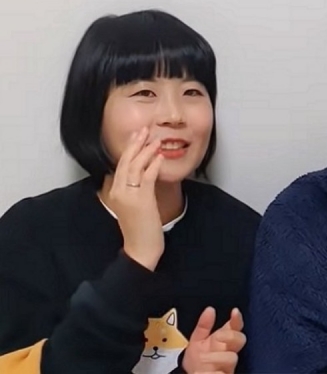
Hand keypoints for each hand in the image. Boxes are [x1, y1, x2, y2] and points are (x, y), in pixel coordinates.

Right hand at [108, 127, 164, 270]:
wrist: (141, 249)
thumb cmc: (141, 228)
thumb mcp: (135, 204)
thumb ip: (136, 188)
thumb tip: (145, 171)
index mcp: (115, 191)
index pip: (120, 165)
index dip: (129, 149)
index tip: (137, 136)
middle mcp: (118, 191)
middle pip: (124, 162)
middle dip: (135, 144)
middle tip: (143, 129)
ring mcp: (128, 196)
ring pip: (134, 167)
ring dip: (145, 151)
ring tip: (154, 138)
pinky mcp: (140, 201)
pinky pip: (146, 178)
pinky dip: (152, 165)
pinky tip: (159, 156)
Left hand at [182, 307, 246, 373]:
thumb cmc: (196, 360)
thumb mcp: (197, 341)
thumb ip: (203, 326)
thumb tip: (210, 309)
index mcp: (222, 340)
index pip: (235, 327)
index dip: (237, 319)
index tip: (235, 311)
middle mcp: (228, 352)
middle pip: (240, 339)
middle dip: (230, 336)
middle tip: (217, 338)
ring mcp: (228, 366)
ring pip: (232, 358)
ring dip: (216, 358)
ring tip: (202, 360)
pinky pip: (224, 373)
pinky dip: (215, 372)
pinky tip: (205, 371)